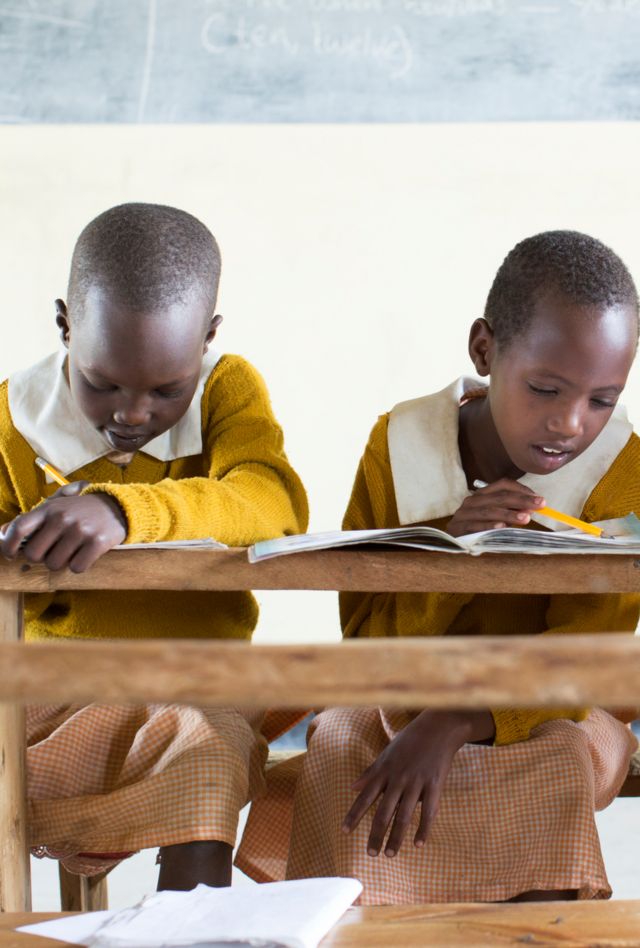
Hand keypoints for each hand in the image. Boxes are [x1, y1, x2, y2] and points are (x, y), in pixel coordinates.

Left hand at [0, 490, 126, 572]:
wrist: (118, 506)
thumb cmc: (82, 509)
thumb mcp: (58, 505)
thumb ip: (34, 518)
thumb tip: (4, 533)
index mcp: (49, 509)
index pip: (19, 527)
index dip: (7, 544)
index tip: (9, 555)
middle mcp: (62, 518)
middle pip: (34, 554)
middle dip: (42, 557)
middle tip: (54, 551)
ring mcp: (80, 530)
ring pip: (55, 564)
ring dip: (62, 563)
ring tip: (72, 551)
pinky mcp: (97, 542)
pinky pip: (77, 568)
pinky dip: (79, 566)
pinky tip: (85, 554)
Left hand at [342, 710, 493, 857]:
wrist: (438, 728)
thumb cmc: (410, 741)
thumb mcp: (386, 754)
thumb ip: (370, 773)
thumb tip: (351, 787)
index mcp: (384, 771)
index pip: (365, 797)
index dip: (354, 815)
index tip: (344, 831)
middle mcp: (397, 779)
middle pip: (383, 812)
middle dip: (376, 834)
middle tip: (370, 854)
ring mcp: (416, 782)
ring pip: (404, 816)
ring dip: (396, 837)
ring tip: (390, 855)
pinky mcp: (434, 785)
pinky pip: (429, 811)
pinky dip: (424, 829)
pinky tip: (419, 844)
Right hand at [447, 478, 544, 536]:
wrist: (452, 542)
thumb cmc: (478, 529)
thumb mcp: (496, 517)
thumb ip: (511, 512)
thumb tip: (531, 508)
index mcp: (482, 495)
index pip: (502, 485)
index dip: (521, 489)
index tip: (538, 498)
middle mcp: (472, 501)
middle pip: (498, 497)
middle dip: (521, 500)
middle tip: (540, 505)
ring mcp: (463, 514)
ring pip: (488, 511)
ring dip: (508, 514)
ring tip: (525, 518)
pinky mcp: (458, 528)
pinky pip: (475, 526)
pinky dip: (489, 526)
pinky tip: (502, 527)